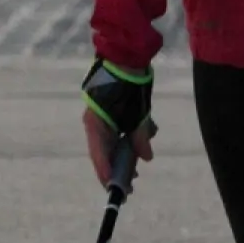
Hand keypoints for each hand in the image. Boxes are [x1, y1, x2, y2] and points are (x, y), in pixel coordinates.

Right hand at [79, 59, 156, 188]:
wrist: (125, 53)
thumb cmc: (129, 83)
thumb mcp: (138, 113)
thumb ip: (140, 137)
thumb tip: (146, 158)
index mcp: (96, 124)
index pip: (99, 156)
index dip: (106, 174)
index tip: (114, 189)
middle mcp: (96, 123)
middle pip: (106, 153)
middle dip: (119, 169)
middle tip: (130, 187)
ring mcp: (103, 117)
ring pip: (114, 142)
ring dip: (128, 153)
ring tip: (139, 168)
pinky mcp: (112, 110)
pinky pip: (120, 130)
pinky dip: (132, 135)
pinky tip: (147, 133)